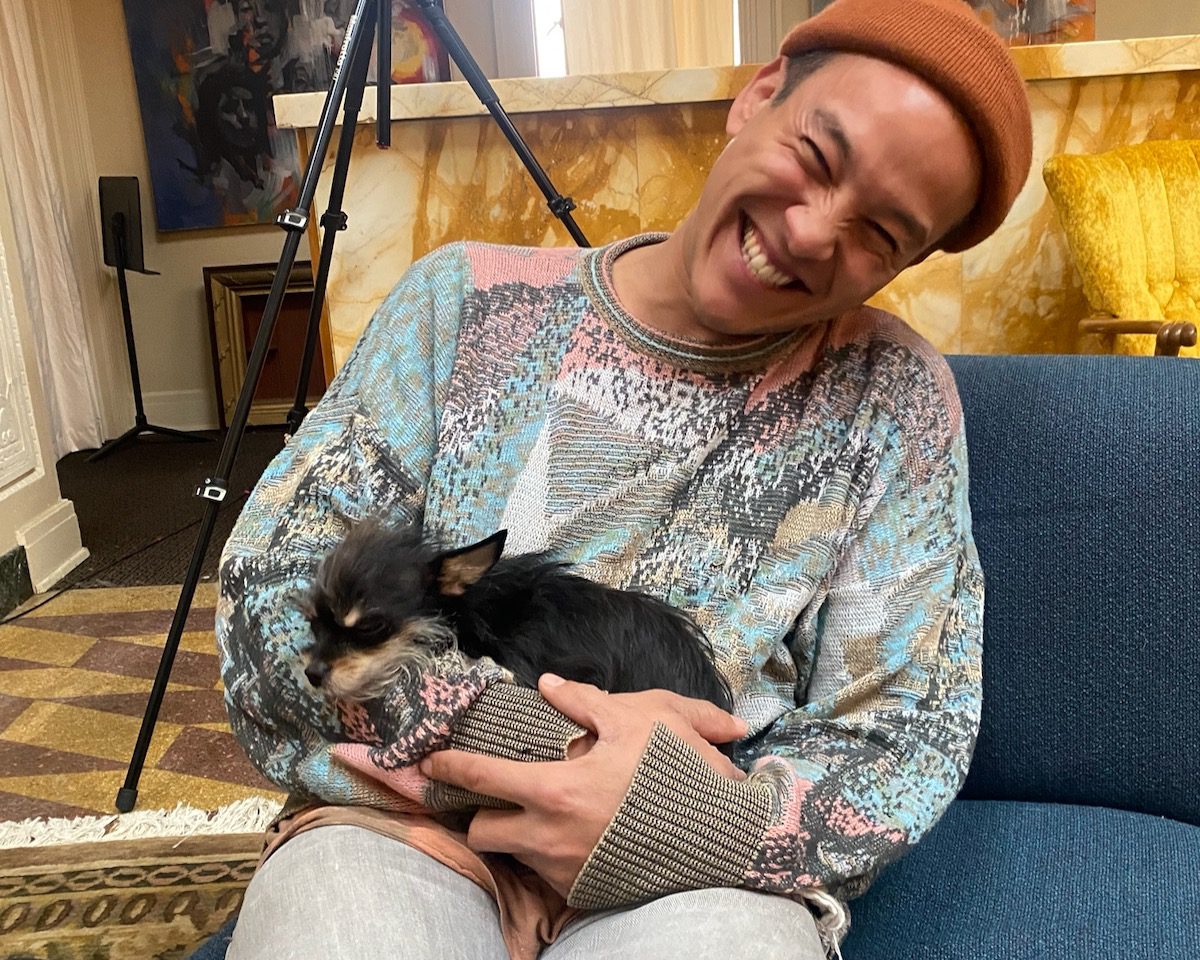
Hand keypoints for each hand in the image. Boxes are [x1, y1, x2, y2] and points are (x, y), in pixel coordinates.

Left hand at [419, 674, 747, 897]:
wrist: (724, 837)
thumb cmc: (679, 772)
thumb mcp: (640, 719)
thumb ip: (586, 700)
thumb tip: (548, 686)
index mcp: (554, 788)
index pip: (480, 776)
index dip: (447, 766)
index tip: (429, 762)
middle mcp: (550, 836)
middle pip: (481, 831)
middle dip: (480, 814)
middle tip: (498, 795)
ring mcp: (567, 869)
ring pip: (513, 856)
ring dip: (517, 835)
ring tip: (541, 814)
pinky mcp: (586, 892)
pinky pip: (549, 875)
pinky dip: (553, 855)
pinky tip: (576, 835)